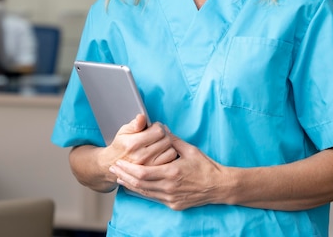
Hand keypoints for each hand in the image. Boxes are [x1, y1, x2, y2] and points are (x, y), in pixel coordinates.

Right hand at [108, 114, 176, 165]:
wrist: (115, 163)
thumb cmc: (121, 145)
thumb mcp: (124, 131)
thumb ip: (135, 124)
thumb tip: (142, 117)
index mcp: (133, 143)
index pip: (158, 131)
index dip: (158, 126)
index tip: (154, 127)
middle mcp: (141, 156)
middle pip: (166, 140)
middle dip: (164, 135)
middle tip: (158, 135)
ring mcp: (149, 166)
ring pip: (171, 150)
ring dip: (168, 145)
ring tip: (160, 144)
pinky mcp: (154, 173)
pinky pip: (170, 161)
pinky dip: (169, 155)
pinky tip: (162, 152)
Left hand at [109, 135, 228, 209]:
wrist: (219, 186)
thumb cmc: (206, 167)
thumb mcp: (190, 149)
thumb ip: (173, 140)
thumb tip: (161, 128)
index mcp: (171, 173)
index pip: (142, 173)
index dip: (127, 169)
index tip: (118, 162)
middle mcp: (169, 188)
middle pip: (139, 184)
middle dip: (124, 176)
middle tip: (113, 169)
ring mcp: (171, 198)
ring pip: (144, 193)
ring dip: (130, 185)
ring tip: (120, 178)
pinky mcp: (173, 204)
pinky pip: (153, 198)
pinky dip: (142, 191)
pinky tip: (136, 186)